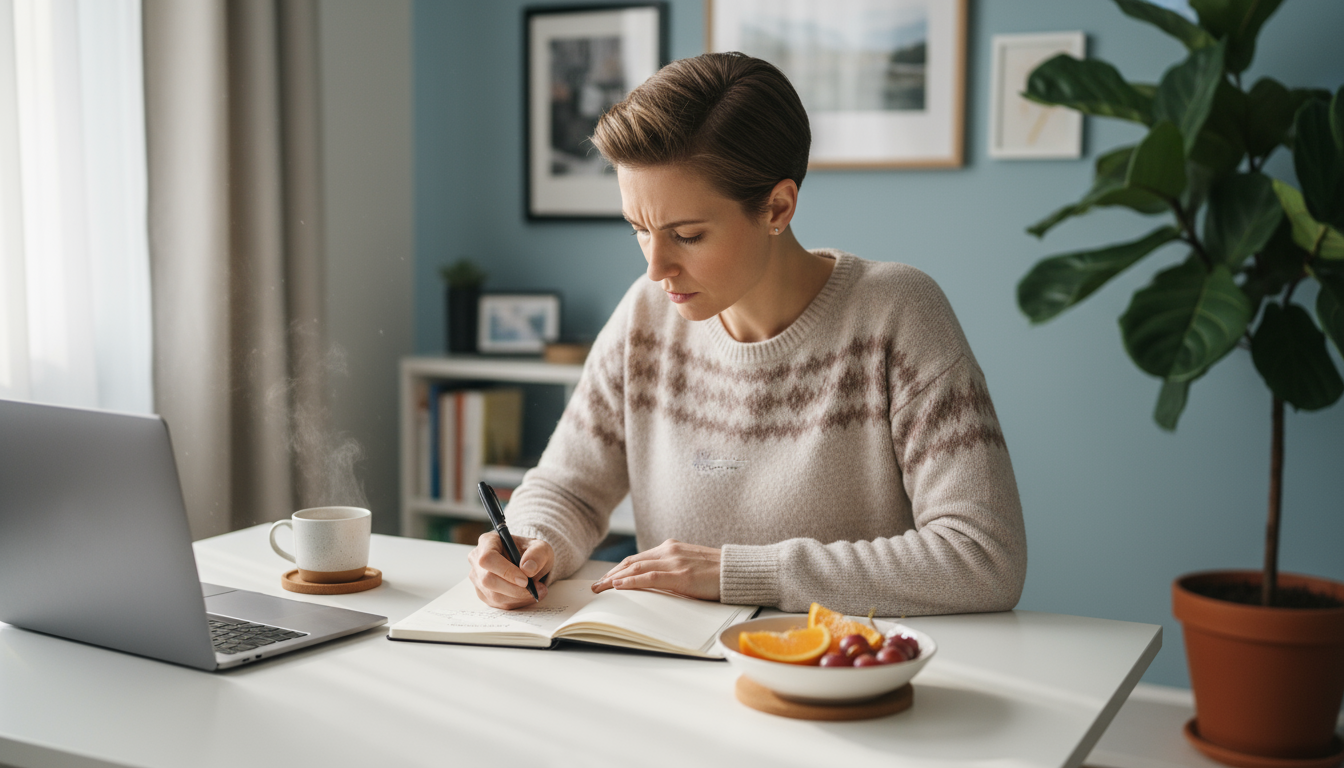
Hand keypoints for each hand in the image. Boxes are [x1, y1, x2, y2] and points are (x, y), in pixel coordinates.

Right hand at [467, 532, 552, 608]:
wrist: (529, 564)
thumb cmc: (531, 553)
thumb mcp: (541, 548)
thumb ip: (537, 554)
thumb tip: (527, 569)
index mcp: (487, 542)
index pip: (488, 558)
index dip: (505, 571)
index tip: (525, 580)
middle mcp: (477, 559)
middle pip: (488, 580)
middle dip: (514, 589)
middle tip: (535, 589)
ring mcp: (478, 578)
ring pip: (494, 595)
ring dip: (518, 597)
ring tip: (537, 591)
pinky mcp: (483, 593)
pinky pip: (498, 604)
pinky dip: (516, 602)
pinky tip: (528, 595)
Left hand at [591, 539, 720, 600]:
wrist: (739, 570)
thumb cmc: (718, 572)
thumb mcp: (691, 566)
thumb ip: (673, 570)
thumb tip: (656, 583)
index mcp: (671, 548)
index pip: (638, 558)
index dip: (619, 569)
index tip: (606, 579)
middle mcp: (669, 550)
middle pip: (631, 562)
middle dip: (611, 574)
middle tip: (596, 586)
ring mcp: (675, 561)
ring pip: (636, 568)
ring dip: (614, 579)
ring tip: (600, 588)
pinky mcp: (681, 575)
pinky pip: (650, 577)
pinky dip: (631, 581)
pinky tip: (619, 586)